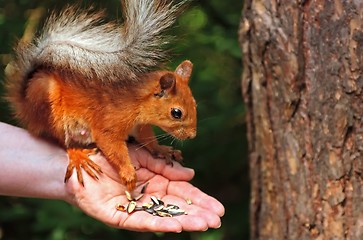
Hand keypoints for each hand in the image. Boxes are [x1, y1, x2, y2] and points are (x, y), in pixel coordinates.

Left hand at [65, 145, 224, 231]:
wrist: (80, 158)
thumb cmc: (111, 155)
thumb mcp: (143, 157)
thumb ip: (165, 167)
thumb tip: (191, 174)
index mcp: (155, 182)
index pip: (182, 193)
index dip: (200, 200)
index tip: (218, 207)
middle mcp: (147, 197)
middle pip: (177, 207)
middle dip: (197, 213)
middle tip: (217, 219)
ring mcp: (134, 208)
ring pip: (163, 216)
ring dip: (184, 221)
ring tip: (204, 224)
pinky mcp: (118, 216)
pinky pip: (141, 221)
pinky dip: (159, 223)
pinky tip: (176, 226)